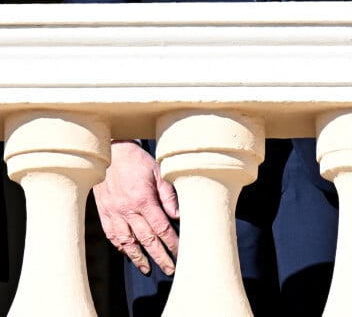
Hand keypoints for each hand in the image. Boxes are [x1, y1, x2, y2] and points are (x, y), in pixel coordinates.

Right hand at [93, 140, 179, 275]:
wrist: (110, 151)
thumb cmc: (136, 160)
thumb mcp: (157, 171)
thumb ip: (168, 194)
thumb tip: (177, 215)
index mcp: (143, 199)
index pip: (161, 228)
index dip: (171, 243)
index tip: (179, 253)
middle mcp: (127, 210)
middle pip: (146, 240)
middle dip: (160, 257)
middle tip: (169, 269)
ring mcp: (114, 213)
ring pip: (128, 242)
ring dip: (138, 258)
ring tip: (148, 269)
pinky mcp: (104, 213)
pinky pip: (112, 235)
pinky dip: (121, 247)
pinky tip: (128, 253)